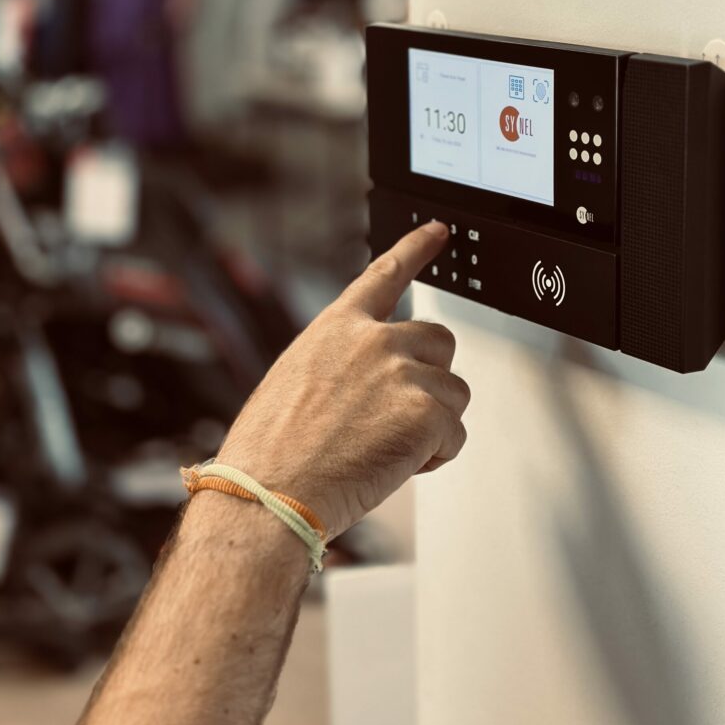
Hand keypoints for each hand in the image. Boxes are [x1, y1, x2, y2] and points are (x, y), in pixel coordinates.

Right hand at [217, 222, 470, 537]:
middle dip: (429, 378)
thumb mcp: (296, 382)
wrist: (268, 493)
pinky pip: (455, 434)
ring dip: (432, 423)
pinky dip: (435, 456)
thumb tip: (374, 385)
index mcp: (338, 327)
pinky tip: (394, 465)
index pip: (386, 274)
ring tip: (383, 448)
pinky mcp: (425, 411)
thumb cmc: (271, 451)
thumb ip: (343, 365)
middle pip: (440, 341)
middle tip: (397, 417)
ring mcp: (403, 372)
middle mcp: (375, 339)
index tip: (440, 231)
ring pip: (453, 392)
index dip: (417, 248)